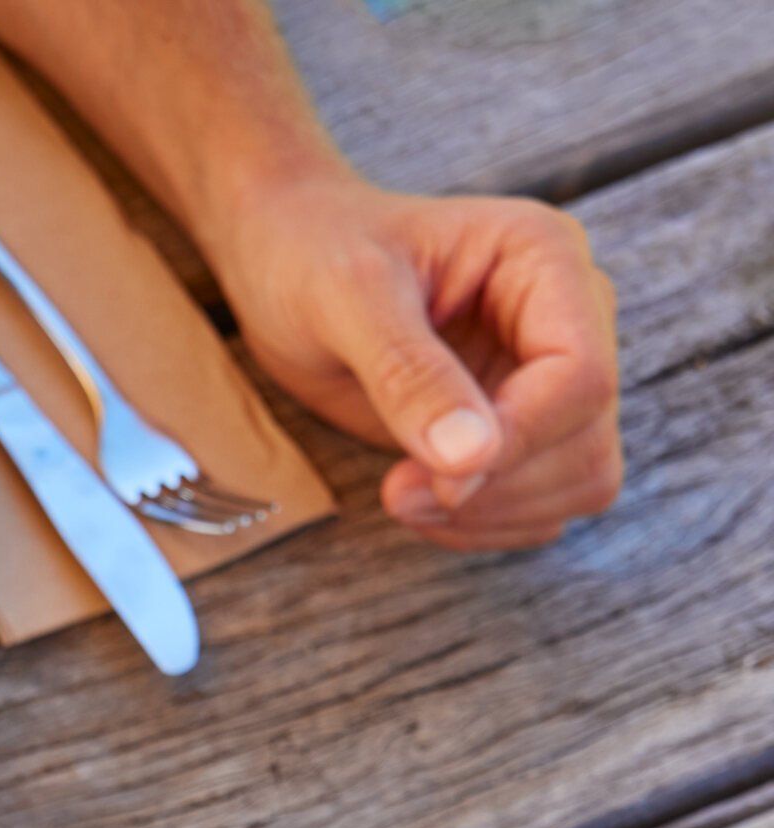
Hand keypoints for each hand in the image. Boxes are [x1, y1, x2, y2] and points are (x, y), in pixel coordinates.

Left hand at [210, 172, 621, 549]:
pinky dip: (481, 525)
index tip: (437, 476)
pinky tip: (418, 497)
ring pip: (576, 483)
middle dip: (495, 487)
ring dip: (489, 515)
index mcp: (544, 259)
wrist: (288, 266)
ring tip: (401, 493)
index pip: (582, 376)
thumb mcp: (349, 300)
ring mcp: (548, 380)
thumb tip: (471, 456)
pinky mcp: (520, 431)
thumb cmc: (316, 255)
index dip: (519, 441)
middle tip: (397, 491)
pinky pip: (538, 508)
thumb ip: (409, 375)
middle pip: (587, 442)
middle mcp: (567, 318)